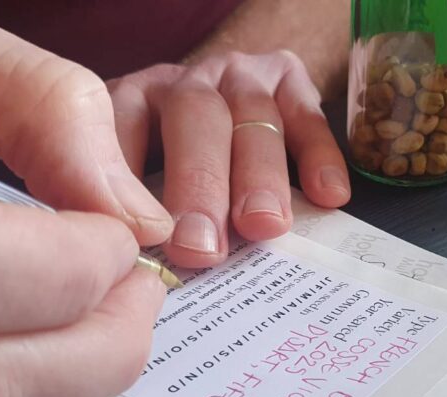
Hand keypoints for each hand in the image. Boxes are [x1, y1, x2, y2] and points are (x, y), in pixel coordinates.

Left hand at [107, 51, 350, 268]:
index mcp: (133, 101)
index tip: (133, 238)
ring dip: (259, 174)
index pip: (120, 123)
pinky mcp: (290, 82)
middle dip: (199, 184)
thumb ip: (122, 213)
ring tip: (264, 226)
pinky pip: (308, 116)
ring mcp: (241, 77)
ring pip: (253, 114)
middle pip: (194, 117)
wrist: (230, 102)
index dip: (124, 177)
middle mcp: (186, 83)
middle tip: (201, 247)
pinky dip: (319, 155)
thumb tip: (119, 270)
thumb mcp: (133, 182)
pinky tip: (328, 196)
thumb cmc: (175, 168)